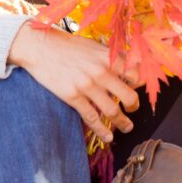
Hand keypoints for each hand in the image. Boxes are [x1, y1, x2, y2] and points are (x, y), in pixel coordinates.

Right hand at [8, 22, 140, 141]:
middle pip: (129, 96)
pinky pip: (92, 118)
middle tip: (133, 110)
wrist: (41, 46)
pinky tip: (108, 137)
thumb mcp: (94, 46)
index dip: (140, 85)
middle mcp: (102, 72)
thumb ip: (111, 57)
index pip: (136, 75)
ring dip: (123, 123)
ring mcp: (88, 85)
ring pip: (113, 111)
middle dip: (134, 107)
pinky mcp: (73, 96)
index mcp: (109, 57)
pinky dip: (102, 131)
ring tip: (127, 127)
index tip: (138, 91)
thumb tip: (128, 67)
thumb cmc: (68, 45)